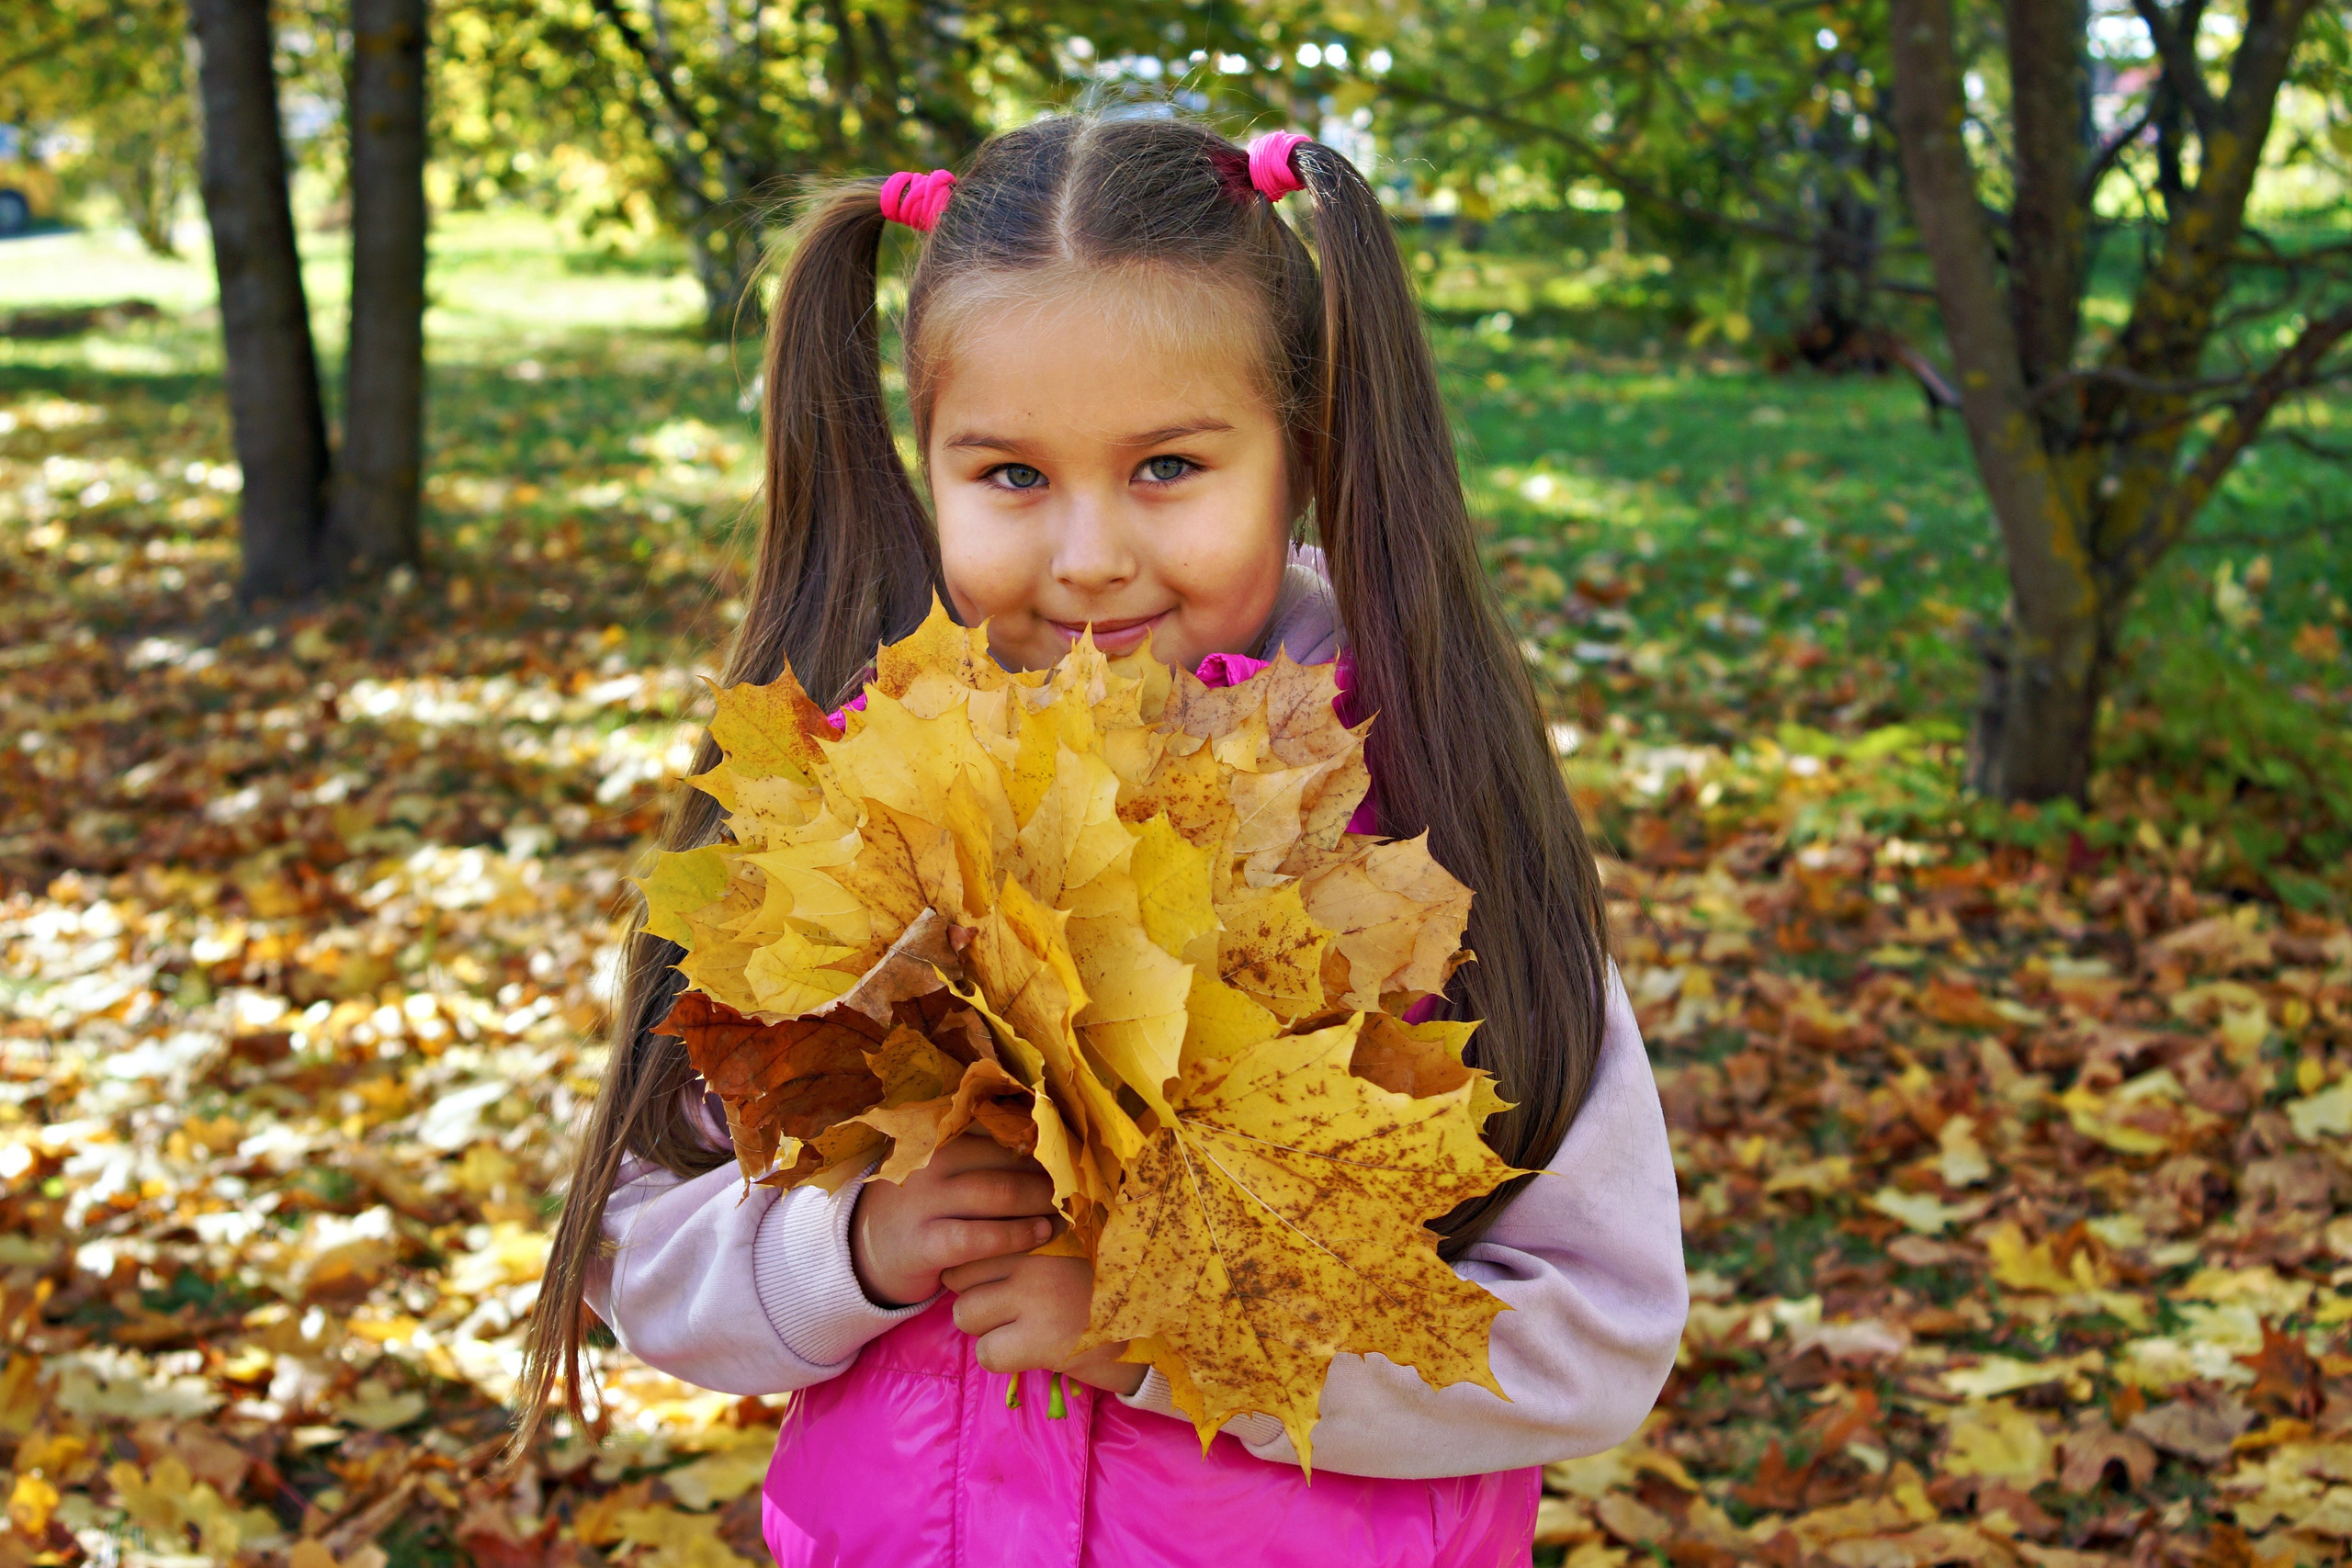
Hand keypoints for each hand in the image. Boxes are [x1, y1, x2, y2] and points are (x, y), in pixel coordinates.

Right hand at [850, 1132, 1058, 1307]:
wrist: (866, 1250)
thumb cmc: (923, 1202)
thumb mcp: (942, 1165)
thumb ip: (981, 1145)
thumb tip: (1048, 1121)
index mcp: (937, 1134)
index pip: (1001, 1127)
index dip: (1042, 1138)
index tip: (1073, 1147)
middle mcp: (929, 1161)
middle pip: (1006, 1159)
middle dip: (1048, 1171)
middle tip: (1079, 1182)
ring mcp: (923, 1201)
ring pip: (999, 1194)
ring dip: (1041, 1201)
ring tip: (1068, 1208)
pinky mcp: (924, 1243)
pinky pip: (981, 1237)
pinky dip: (1017, 1235)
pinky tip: (1042, 1234)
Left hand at [940, 1252, 1146, 1396]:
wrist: (1159, 1327)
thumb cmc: (1108, 1285)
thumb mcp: (1073, 1243)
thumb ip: (1030, 1235)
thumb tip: (968, 1241)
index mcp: (1043, 1221)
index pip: (977, 1236)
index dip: (980, 1262)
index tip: (1001, 1275)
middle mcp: (1036, 1250)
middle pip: (960, 1274)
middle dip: (976, 1292)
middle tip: (1009, 1306)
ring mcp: (1036, 1295)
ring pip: (965, 1314)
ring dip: (986, 1326)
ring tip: (1020, 1327)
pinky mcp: (1041, 1340)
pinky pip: (986, 1353)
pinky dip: (1001, 1357)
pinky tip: (1029, 1351)